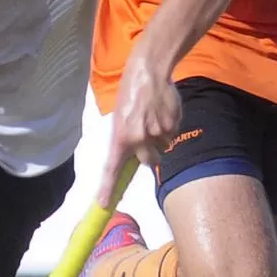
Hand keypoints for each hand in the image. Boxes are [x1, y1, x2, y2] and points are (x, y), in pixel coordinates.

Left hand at [100, 48, 180, 201]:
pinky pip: (172, 135)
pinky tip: (162, 112)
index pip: (113, 168)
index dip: (108, 188)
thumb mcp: (119, 117)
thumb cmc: (129, 93)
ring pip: (162, 147)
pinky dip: (169, 128)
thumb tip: (131, 157)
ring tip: (154, 117)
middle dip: (149, 153)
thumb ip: (125, 138)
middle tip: (146, 136)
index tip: (103, 204)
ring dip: (160, 139)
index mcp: (121, 137)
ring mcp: (158, 132)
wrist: (148, 71)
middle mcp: (139, 138)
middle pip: (149, 161)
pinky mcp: (173, 125)